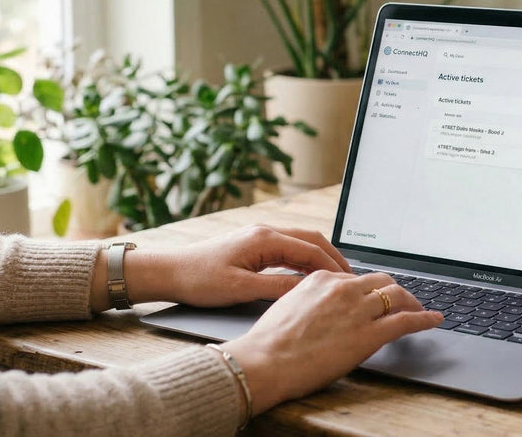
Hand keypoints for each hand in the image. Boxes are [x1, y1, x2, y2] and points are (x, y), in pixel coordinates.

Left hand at [91, 225, 351, 310]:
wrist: (170, 271)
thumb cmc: (199, 279)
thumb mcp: (241, 289)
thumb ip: (277, 287)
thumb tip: (308, 289)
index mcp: (264, 238)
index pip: (311, 249)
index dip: (333, 266)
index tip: (350, 281)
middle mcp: (265, 231)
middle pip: (311, 239)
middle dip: (334, 257)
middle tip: (351, 278)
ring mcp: (259, 236)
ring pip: (301, 242)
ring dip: (320, 257)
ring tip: (336, 277)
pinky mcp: (253, 244)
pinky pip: (288, 247)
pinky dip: (305, 258)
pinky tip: (309, 274)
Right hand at [221, 270, 442, 413]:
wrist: (265, 361)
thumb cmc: (269, 342)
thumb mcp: (288, 306)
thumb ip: (310, 299)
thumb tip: (321, 307)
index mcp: (322, 279)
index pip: (356, 278)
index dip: (369, 289)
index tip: (374, 296)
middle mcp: (343, 288)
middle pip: (382, 281)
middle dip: (395, 290)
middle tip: (402, 300)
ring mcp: (358, 310)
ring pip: (397, 296)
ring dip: (412, 302)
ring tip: (419, 308)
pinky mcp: (370, 334)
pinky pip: (406, 321)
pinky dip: (424, 318)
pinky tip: (434, 319)